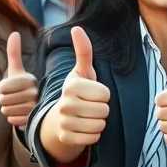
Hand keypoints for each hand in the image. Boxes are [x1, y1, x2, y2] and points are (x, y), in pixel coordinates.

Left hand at [0, 32, 37, 126]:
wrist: (36, 106)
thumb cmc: (22, 86)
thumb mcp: (17, 70)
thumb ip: (14, 52)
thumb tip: (14, 33)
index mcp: (30, 80)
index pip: (1, 87)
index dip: (2, 88)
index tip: (11, 87)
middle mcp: (35, 93)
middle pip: (2, 101)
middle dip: (4, 100)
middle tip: (14, 98)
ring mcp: (34, 109)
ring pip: (6, 111)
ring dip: (8, 110)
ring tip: (18, 106)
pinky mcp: (32, 121)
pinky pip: (11, 121)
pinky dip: (13, 119)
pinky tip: (21, 114)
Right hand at [45, 27, 109, 154]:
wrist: (61, 117)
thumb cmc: (78, 91)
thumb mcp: (83, 71)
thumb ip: (83, 51)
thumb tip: (77, 28)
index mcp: (71, 86)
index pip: (105, 94)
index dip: (104, 94)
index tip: (93, 93)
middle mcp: (65, 103)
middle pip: (104, 110)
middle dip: (103, 110)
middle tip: (91, 107)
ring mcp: (64, 122)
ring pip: (100, 125)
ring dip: (99, 123)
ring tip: (88, 117)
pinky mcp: (66, 138)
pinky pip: (93, 138)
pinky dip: (93, 135)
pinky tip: (83, 128)